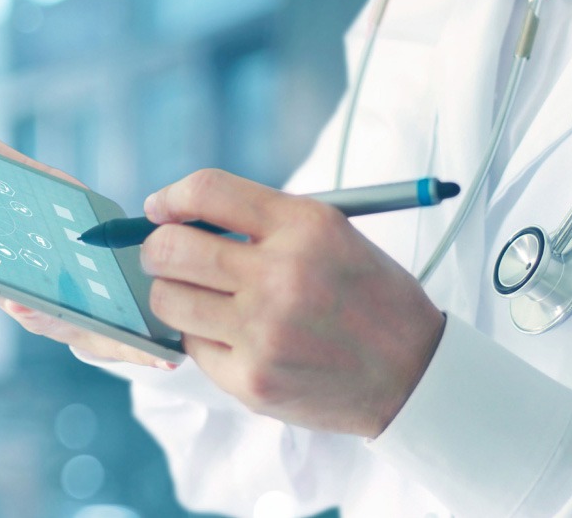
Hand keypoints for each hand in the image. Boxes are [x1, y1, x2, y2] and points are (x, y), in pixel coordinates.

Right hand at [0, 101, 174, 370]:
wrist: (110, 265)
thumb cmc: (58, 222)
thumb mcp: (24, 178)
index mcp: (7, 266)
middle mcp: (34, 302)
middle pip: (25, 305)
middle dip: (22, 304)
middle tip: (16, 299)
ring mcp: (73, 322)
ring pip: (71, 329)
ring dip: (76, 330)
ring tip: (84, 323)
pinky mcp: (117, 336)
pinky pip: (128, 348)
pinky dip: (143, 352)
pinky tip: (165, 354)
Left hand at [140, 169, 443, 436]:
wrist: (413, 375)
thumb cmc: (367, 298)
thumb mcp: (332, 237)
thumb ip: (262, 223)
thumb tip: (177, 218)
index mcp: (306, 227)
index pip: (207, 191)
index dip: (171, 198)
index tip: (159, 209)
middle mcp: (282, 276)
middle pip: (171, 249)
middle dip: (157, 250)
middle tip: (166, 258)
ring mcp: (264, 332)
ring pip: (168, 301)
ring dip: (175, 296)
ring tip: (203, 300)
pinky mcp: (252, 380)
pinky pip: (192, 348)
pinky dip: (205, 340)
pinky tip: (239, 340)